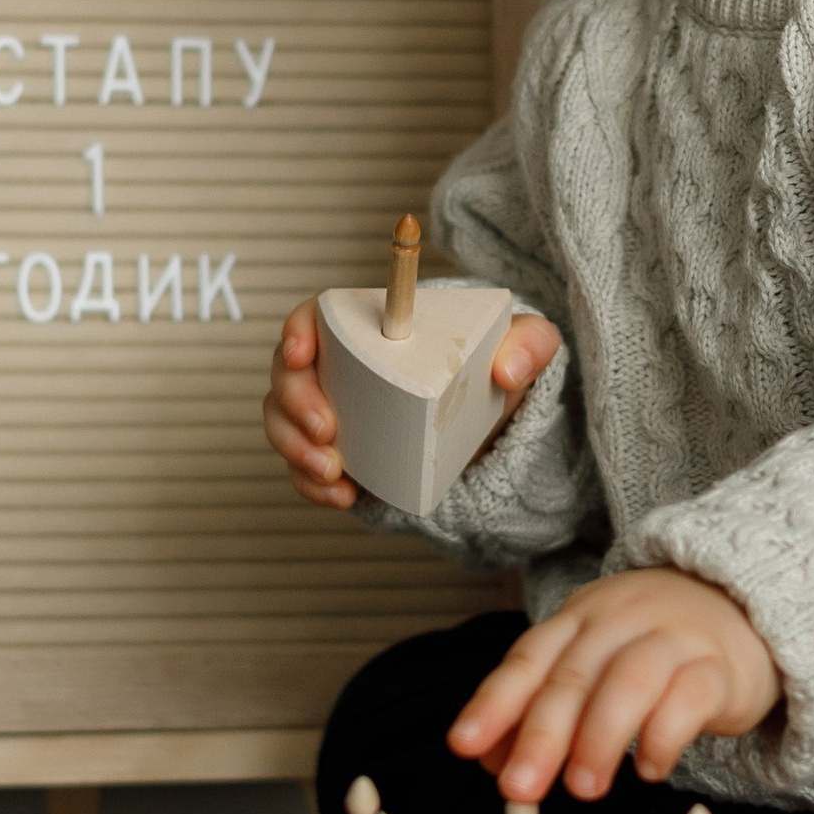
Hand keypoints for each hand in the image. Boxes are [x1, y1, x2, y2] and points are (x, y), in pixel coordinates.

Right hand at [261, 298, 563, 510]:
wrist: (488, 424)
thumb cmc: (491, 368)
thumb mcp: (522, 347)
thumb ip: (528, 345)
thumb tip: (505, 371)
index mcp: (367, 326)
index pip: (315, 316)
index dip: (296, 330)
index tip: (301, 353)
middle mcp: (336, 367)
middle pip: (288, 374)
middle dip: (295, 404)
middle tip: (326, 432)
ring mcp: (329, 412)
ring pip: (285, 423)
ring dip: (295, 449)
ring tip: (333, 472)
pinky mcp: (334, 453)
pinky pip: (303, 469)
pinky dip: (312, 486)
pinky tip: (341, 496)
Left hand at [448, 567, 779, 800]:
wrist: (740, 607)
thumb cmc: (652, 646)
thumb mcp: (591, 663)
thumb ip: (542, 707)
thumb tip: (494, 761)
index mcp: (579, 620)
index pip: (528, 659)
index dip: (494, 704)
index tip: (463, 746)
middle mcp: (621, 622)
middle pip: (573, 675)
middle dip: (541, 735)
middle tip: (520, 789)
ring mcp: (673, 639)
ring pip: (629, 680)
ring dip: (599, 737)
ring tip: (583, 787)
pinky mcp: (718, 668)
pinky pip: (690, 697)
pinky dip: (665, 735)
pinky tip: (649, 768)